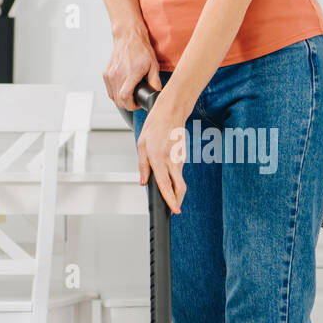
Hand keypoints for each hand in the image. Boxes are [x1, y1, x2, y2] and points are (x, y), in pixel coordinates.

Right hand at [103, 26, 161, 109]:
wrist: (128, 37)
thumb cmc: (140, 49)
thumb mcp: (153, 66)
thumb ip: (155, 82)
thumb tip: (157, 93)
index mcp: (130, 74)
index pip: (125, 98)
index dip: (132, 106)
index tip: (137, 104)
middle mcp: (118, 75)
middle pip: (119, 101)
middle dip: (128, 105)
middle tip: (135, 101)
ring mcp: (110, 75)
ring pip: (113, 97)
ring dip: (121, 100)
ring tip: (130, 95)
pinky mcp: (106, 74)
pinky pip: (109, 90)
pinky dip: (116, 93)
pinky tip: (123, 89)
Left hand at [137, 94, 188, 216]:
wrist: (170, 113)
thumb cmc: (155, 126)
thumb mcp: (141, 146)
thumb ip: (142, 166)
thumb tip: (143, 182)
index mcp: (158, 158)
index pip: (165, 184)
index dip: (170, 199)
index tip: (174, 210)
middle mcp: (171, 161)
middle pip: (180, 187)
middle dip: (178, 201)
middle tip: (174, 209)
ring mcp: (179, 159)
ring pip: (180, 180)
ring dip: (175, 190)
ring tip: (169, 196)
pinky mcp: (182, 158)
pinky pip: (178, 172)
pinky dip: (175, 179)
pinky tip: (168, 179)